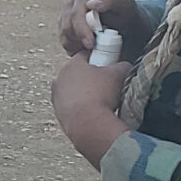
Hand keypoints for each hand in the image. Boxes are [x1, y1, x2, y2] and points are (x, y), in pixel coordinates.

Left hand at [51, 51, 135, 168]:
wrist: (89, 124)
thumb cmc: (101, 96)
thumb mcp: (119, 74)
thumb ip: (122, 65)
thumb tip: (124, 66)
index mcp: (72, 64)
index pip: (85, 55)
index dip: (99, 59)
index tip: (108, 66)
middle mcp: (59, 78)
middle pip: (78, 73)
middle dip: (91, 77)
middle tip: (105, 85)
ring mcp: (56, 97)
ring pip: (73, 90)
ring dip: (84, 93)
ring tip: (100, 101)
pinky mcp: (57, 112)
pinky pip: (71, 106)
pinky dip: (80, 107)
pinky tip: (92, 112)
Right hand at [60, 0, 152, 56]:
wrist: (125, 20)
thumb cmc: (124, 10)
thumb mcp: (123, 1)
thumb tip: (92, 4)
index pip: (75, 15)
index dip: (81, 31)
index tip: (90, 44)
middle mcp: (71, 5)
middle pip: (67, 28)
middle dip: (80, 41)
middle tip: (95, 50)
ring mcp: (66, 17)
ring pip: (64, 37)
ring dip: (78, 46)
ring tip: (95, 48)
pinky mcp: (65, 29)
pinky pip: (65, 43)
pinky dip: (76, 49)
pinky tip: (89, 49)